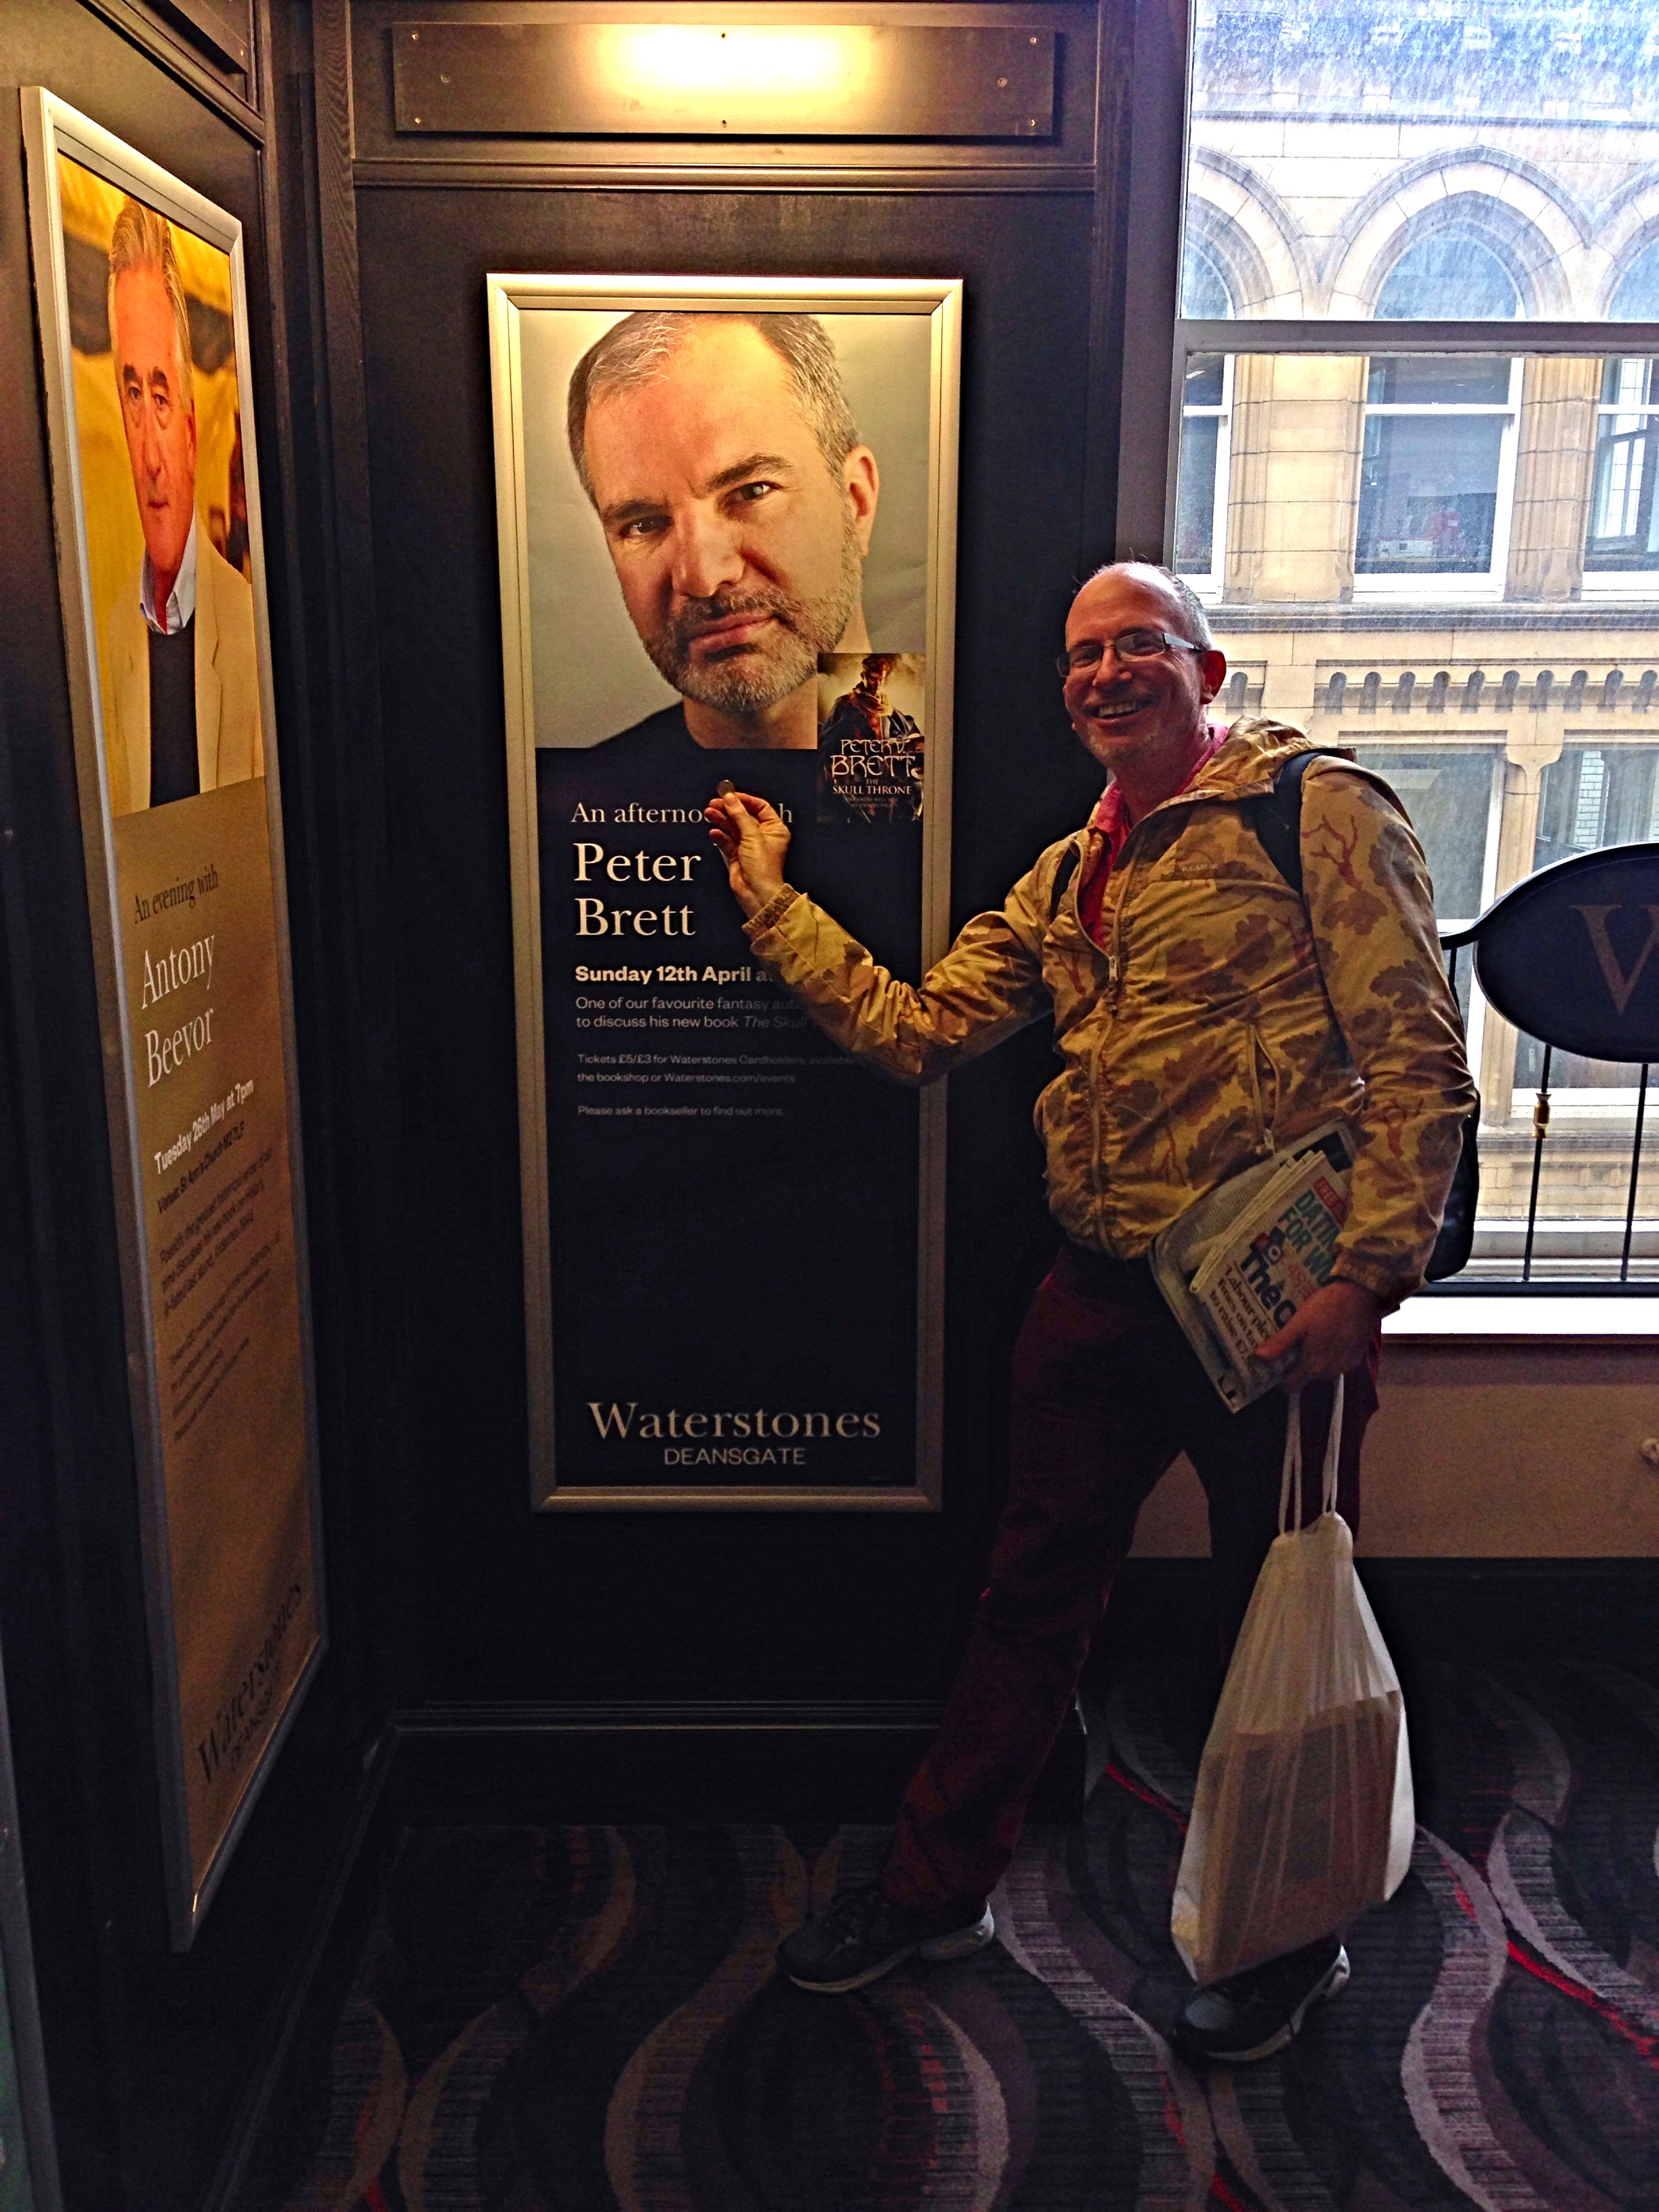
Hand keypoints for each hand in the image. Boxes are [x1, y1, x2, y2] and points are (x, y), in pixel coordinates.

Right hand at [705, 790, 791, 918]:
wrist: (756, 893)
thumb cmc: (762, 866)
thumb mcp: (752, 835)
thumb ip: (739, 815)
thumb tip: (729, 797)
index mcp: (774, 828)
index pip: (759, 807)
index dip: (744, 799)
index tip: (729, 795)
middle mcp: (762, 835)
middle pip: (743, 816)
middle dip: (728, 809)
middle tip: (713, 803)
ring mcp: (749, 845)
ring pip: (733, 827)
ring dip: (721, 820)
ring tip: (709, 813)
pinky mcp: (737, 855)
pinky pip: (727, 841)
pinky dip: (720, 836)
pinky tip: (713, 832)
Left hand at [1253, 1279, 1382, 1390]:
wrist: (1362, 1296)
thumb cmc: (1327, 1307)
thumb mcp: (1299, 1322)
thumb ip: (1281, 1342)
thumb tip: (1259, 1356)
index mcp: (1314, 1366)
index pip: (1292, 1386)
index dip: (1282, 1377)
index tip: (1276, 1364)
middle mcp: (1331, 1372)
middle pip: (1307, 1377)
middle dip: (1299, 1364)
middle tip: (1294, 1345)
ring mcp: (1346, 1366)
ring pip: (1323, 1370)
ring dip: (1316, 1360)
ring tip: (1311, 1339)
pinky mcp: (1357, 1358)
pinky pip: (1338, 1363)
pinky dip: (1332, 1355)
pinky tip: (1329, 1337)